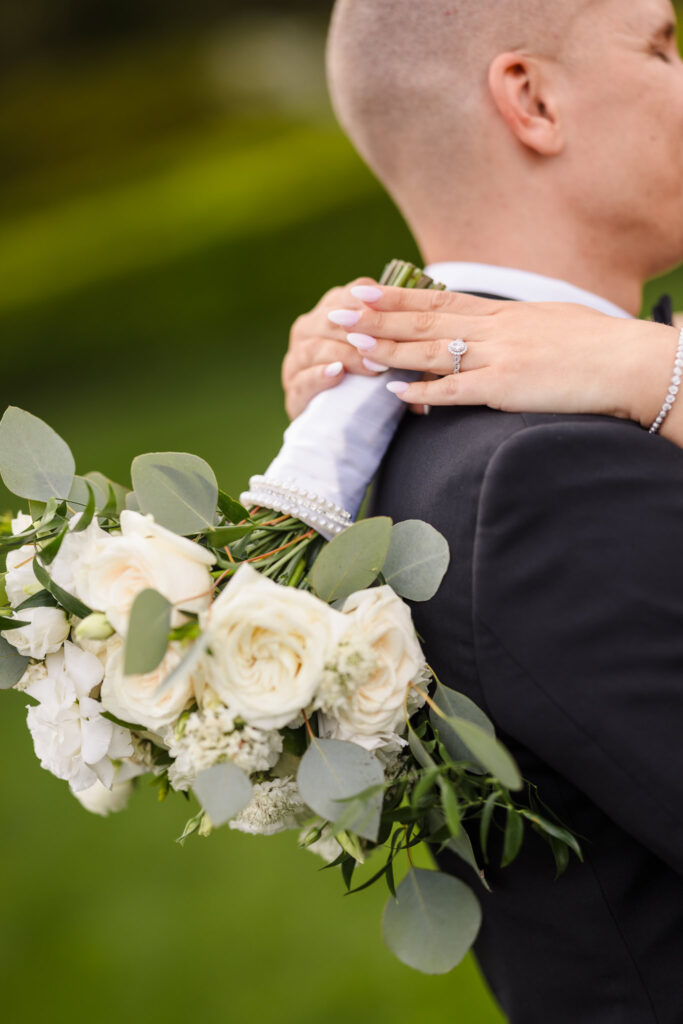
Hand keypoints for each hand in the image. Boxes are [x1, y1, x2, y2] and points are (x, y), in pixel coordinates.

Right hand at [282, 278, 392, 419]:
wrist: (338, 422)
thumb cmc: (369, 379)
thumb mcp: (388, 356)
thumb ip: (404, 346)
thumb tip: (431, 342)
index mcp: (330, 310)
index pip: (348, 296)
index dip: (371, 304)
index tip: (394, 314)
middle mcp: (308, 329)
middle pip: (329, 319)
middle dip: (359, 331)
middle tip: (386, 346)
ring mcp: (296, 359)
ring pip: (315, 347)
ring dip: (346, 354)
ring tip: (370, 365)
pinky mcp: (293, 390)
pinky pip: (303, 379)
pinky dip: (320, 375)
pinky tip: (337, 374)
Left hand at [319, 283, 679, 427]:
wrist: (630, 362)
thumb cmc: (597, 346)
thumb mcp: (549, 322)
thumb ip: (514, 326)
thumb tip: (493, 327)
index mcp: (503, 313)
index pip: (439, 300)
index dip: (398, 295)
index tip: (364, 289)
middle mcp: (495, 329)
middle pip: (425, 320)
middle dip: (379, 316)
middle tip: (338, 309)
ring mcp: (499, 357)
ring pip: (432, 351)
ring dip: (389, 348)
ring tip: (352, 344)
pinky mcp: (507, 388)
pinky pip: (456, 390)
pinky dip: (422, 391)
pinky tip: (393, 392)